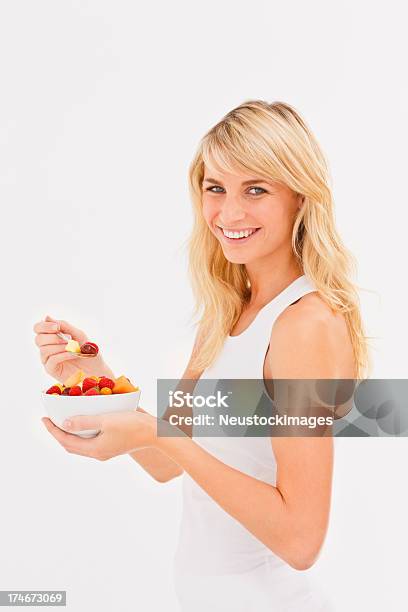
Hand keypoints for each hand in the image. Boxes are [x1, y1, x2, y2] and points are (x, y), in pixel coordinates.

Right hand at [33, 315, 114, 383]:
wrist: (96, 369)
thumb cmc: (87, 351)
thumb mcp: (78, 334)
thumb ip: (63, 325)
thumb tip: (47, 317)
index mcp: (51, 337)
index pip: (38, 328)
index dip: (44, 326)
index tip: (57, 327)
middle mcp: (47, 348)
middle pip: (38, 339)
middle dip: (53, 337)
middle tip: (69, 339)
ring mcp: (48, 360)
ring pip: (44, 350)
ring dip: (60, 346)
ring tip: (73, 348)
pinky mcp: (52, 370)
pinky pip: (51, 360)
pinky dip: (63, 355)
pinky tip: (73, 354)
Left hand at [41, 408, 156, 460]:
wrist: (155, 433)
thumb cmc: (132, 425)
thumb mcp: (106, 420)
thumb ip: (84, 421)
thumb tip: (65, 423)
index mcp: (94, 449)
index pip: (66, 441)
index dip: (53, 431)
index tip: (44, 419)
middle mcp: (98, 453)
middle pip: (71, 445)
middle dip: (59, 433)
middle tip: (50, 420)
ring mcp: (106, 451)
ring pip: (81, 444)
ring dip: (70, 433)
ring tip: (63, 420)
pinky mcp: (112, 446)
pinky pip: (90, 441)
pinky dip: (82, 433)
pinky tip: (84, 422)